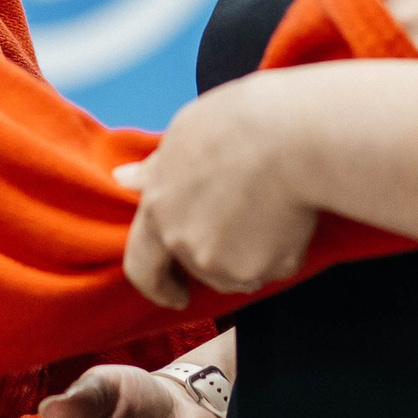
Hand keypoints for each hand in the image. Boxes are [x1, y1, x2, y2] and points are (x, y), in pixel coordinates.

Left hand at [117, 72, 316, 305]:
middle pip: (198, 267)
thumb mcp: (183, 136)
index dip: (156, 285)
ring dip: (249, 254)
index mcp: (158, 209)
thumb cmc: (238, 123)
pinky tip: (291, 213)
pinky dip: (283, 248)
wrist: (294, 135)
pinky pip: (276, 266)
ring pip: (238, 272)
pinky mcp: (267, 269)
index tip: (174, 293)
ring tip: (268, 205)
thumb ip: (155, 169)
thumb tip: (124, 179)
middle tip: (240, 225)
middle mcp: (185, 244)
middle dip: (216, 257)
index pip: (141, 266)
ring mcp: (226, 262)